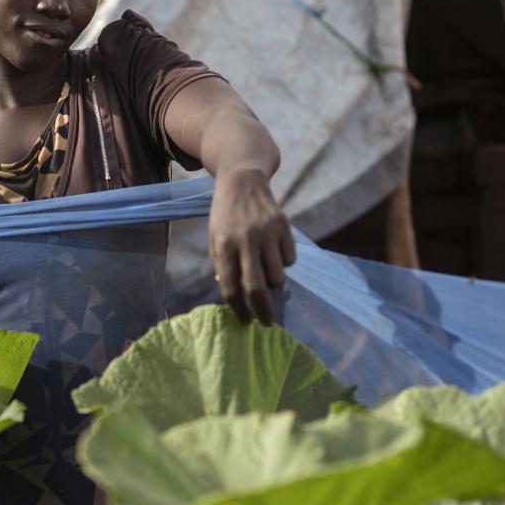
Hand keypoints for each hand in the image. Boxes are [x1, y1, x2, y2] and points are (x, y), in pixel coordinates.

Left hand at [208, 167, 294, 325]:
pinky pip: (289, 260)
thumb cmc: (225, 216)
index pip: (231, 288)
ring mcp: (267, 233)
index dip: (239, 309)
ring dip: (274, 285)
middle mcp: (245, 240)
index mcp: (223, 246)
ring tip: (267, 276)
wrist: (242, 180)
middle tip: (267, 323)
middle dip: (263, 311)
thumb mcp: (215, 239)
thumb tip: (236, 298)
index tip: (246, 321)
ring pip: (277, 277)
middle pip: (256, 288)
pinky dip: (284, 264)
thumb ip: (223, 266)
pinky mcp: (283, 227)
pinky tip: (275, 252)